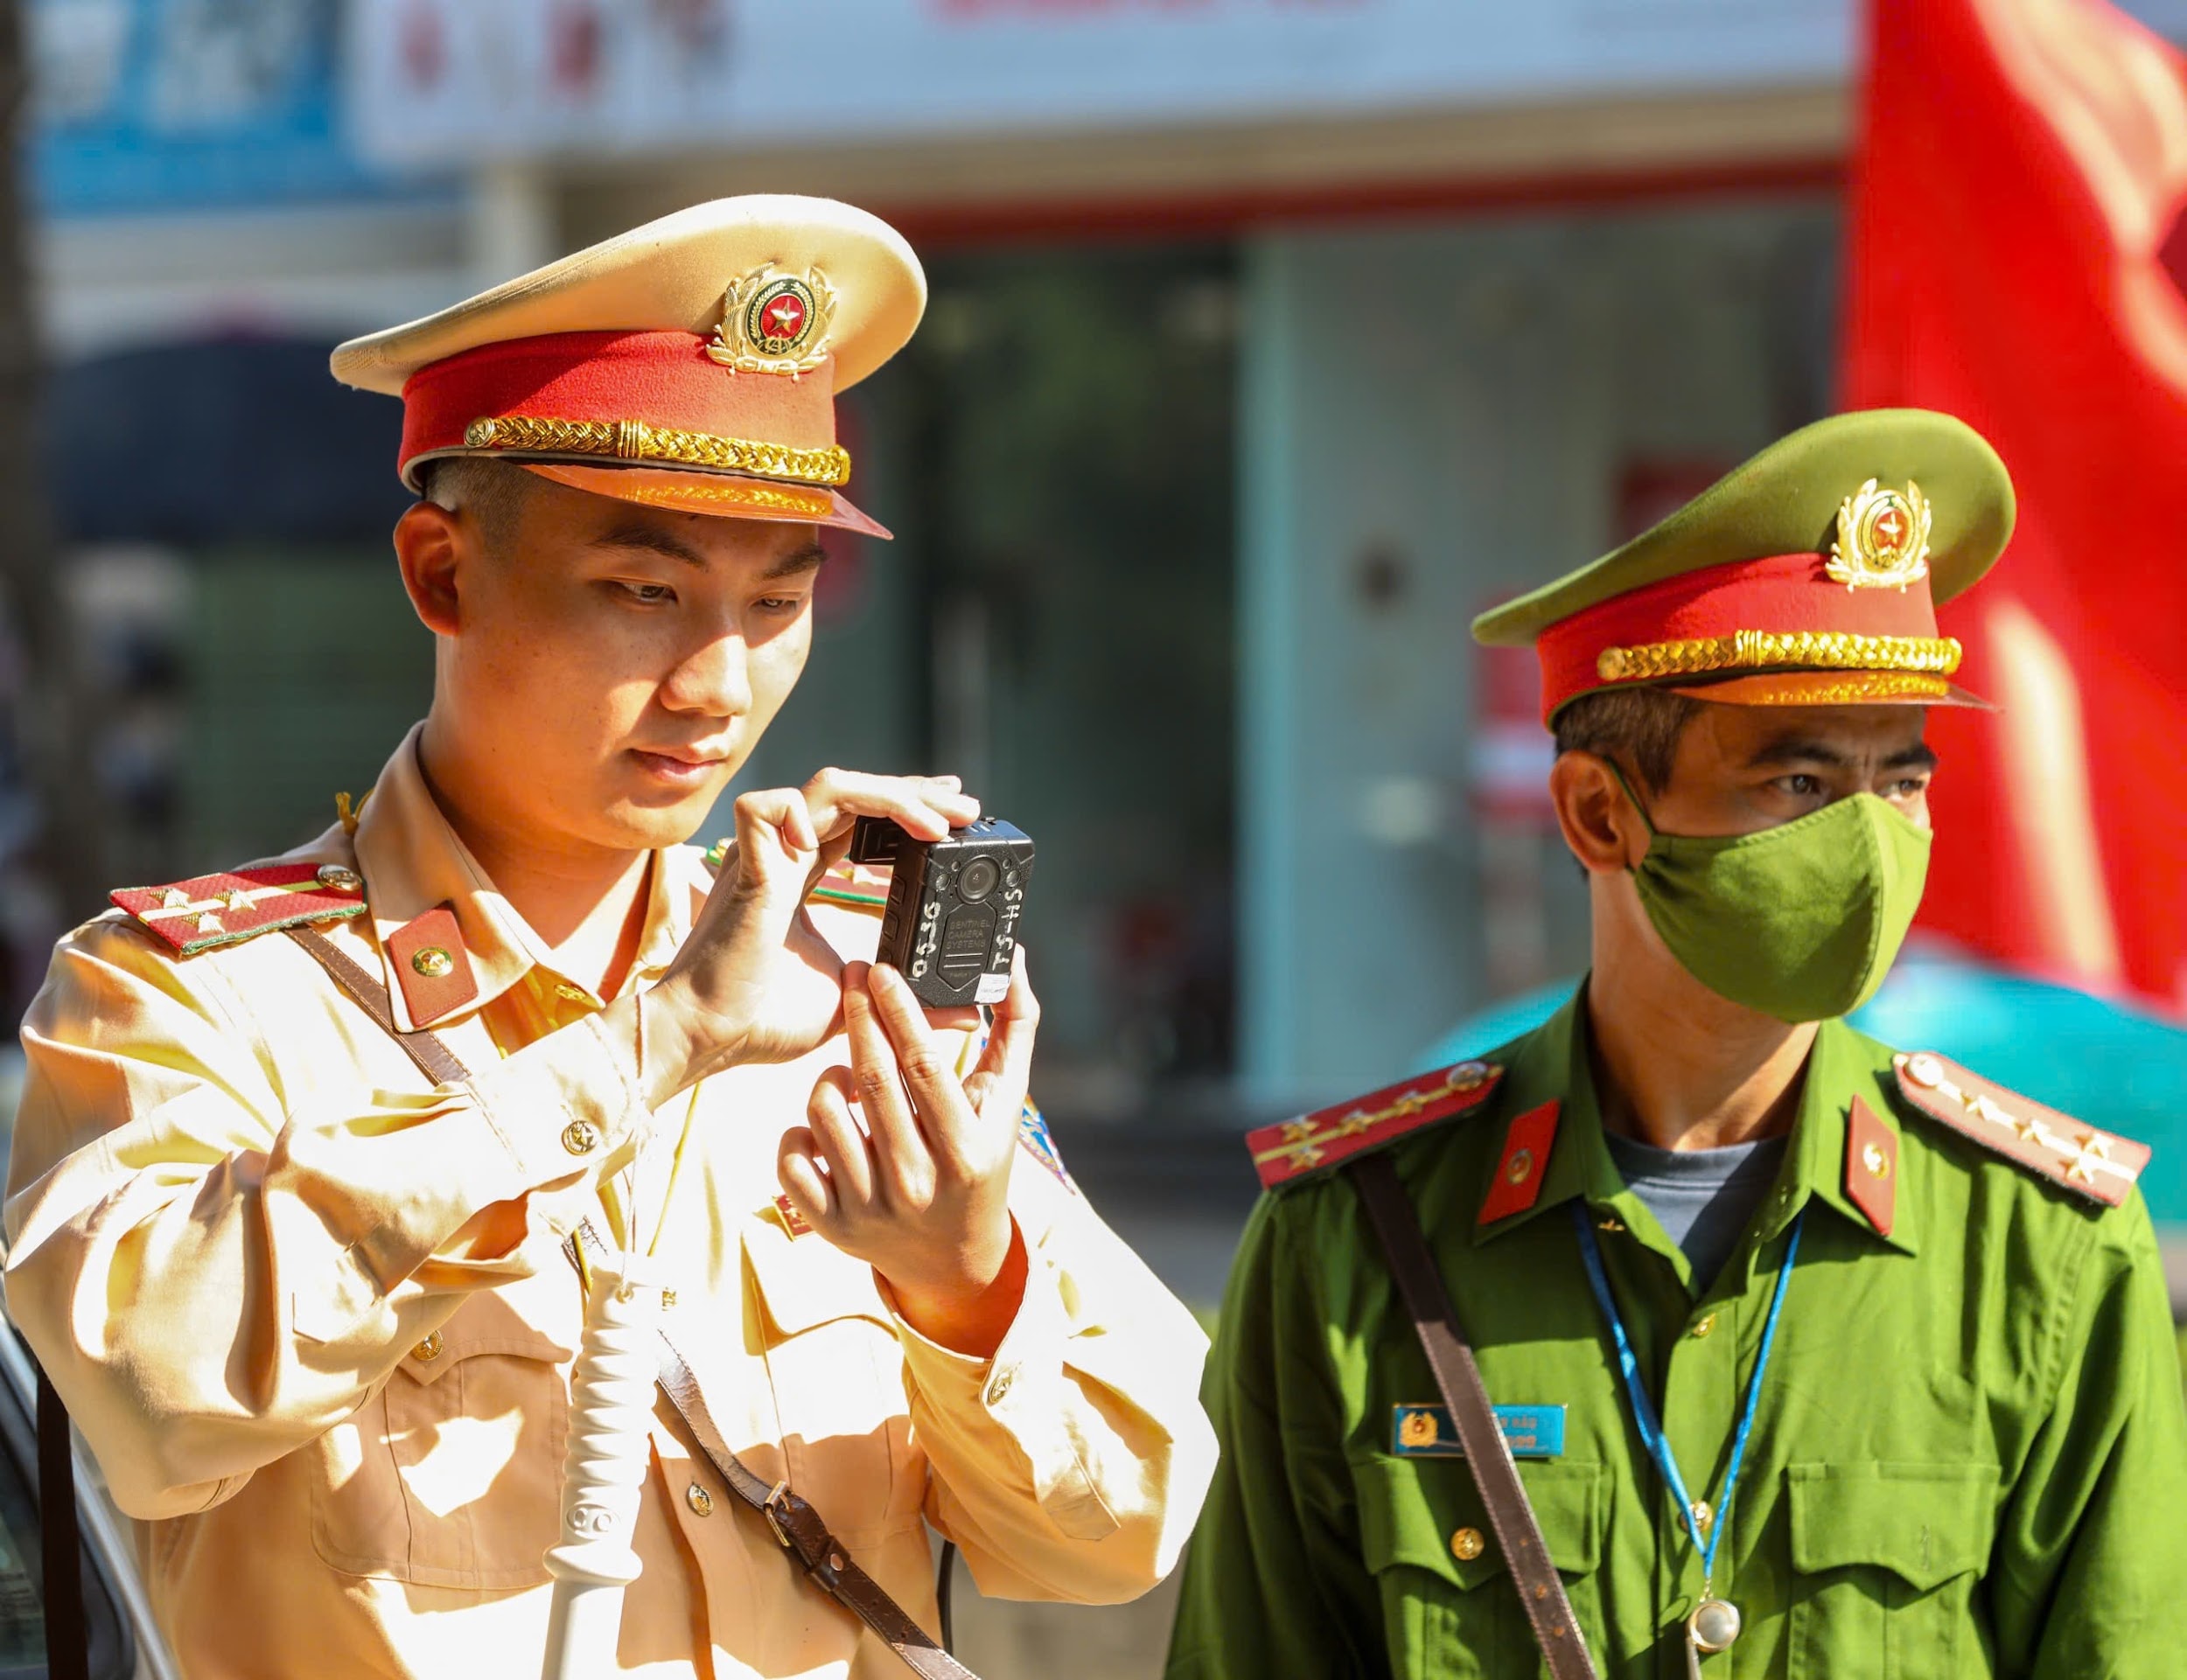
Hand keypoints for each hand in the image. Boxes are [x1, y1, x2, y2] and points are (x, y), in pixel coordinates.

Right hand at [643, 769, 977, 1101]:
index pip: (862, 817)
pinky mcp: (744, 868)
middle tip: (967, 809)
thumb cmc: (760, 1020)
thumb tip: (968, 1013)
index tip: (955, 814)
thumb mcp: (855, 1000)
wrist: (707, 1037)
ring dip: (889, 796)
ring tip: (936, 824)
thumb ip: (906, 996)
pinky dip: (799, 816)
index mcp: (802, 875)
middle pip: (855, 792)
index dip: (906, 805)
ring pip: (829, 786)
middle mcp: (783, 855)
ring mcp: (763, 855)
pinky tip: (824, 850)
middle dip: (915, 793)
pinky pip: (765, 806)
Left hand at [778, 950, 1040, 1355]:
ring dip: (830, 1075)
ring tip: (849, 1071)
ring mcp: (870, 1208)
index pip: (923, 1067)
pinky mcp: (831, 1225)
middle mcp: (916, 1184)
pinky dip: (799, 1130)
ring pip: (824, 1112)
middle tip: (852, 978)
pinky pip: (791, 1158)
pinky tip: (826, 1123)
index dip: (897, 1012)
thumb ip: (1016, 1029)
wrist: (955, 1259)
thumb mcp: (1006, 1103)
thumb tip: (1017, 960)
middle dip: (858, 1018)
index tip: (880, 970)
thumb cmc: (981, 1163)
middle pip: (871, 1080)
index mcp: (964, 1152)